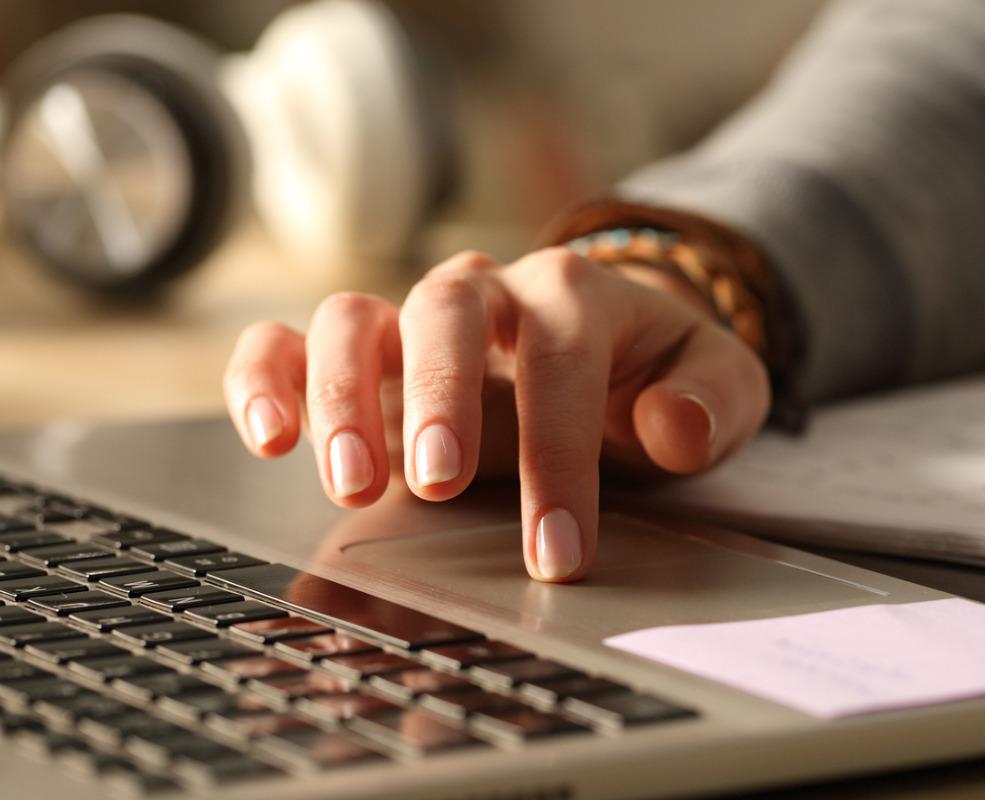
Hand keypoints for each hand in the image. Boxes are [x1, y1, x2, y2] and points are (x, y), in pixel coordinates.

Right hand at [223, 248, 770, 581]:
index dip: (559, 452)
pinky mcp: (363, 356)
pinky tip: (269, 438)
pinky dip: (265, 377)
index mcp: (576, 292)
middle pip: (445, 311)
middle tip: (440, 484)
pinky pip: (289, 342)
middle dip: (439, 396)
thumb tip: (670, 426)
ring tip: (350, 481)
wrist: (618, 352)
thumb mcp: (719, 383)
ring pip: (354, 317)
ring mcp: (413, 321)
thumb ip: (711, 400)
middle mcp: (486, 293)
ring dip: (342, 394)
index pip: (561, 356)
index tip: (557, 547)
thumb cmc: (661, 375)